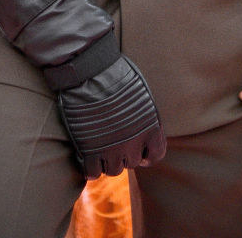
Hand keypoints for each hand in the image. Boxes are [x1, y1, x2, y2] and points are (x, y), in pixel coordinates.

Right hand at [58, 55, 165, 178]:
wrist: (91, 71)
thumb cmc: (116, 74)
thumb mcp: (140, 94)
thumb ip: (144, 116)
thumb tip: (144, 131)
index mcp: (151, 127)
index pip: (156, 154)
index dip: (147, 154)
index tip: (140, 152)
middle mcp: (134, 143)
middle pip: (132, 162)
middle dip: (125, 153)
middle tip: (114, 140)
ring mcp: (112, 149)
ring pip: (113, 169)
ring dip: (107, 160)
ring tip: (100, 146)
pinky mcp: (90, 151)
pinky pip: (92, 171)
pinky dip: (89, 166)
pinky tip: (86, 156)